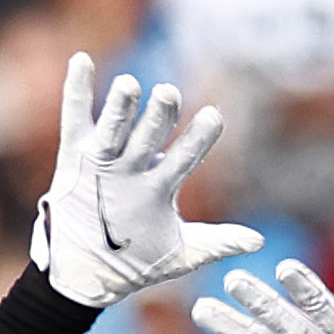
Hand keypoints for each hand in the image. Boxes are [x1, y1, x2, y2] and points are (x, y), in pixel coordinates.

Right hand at [30, 56, 258, 309]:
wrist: (90, 272)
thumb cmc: (138, 261)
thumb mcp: (180, 253)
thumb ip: (217, 243)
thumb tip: (259, 241)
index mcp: (160, 186)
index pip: (185, 158)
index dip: (198, 139)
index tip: (214, 116)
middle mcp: (134, 167)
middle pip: (149, 138)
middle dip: (159, 117)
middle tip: (169, 93)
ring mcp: (105, 161)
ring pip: (114, 129)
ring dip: (120, 108)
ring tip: (129, 84)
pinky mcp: (75, 157)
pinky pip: (75, 118)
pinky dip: (77, 90)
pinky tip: (82, 60)